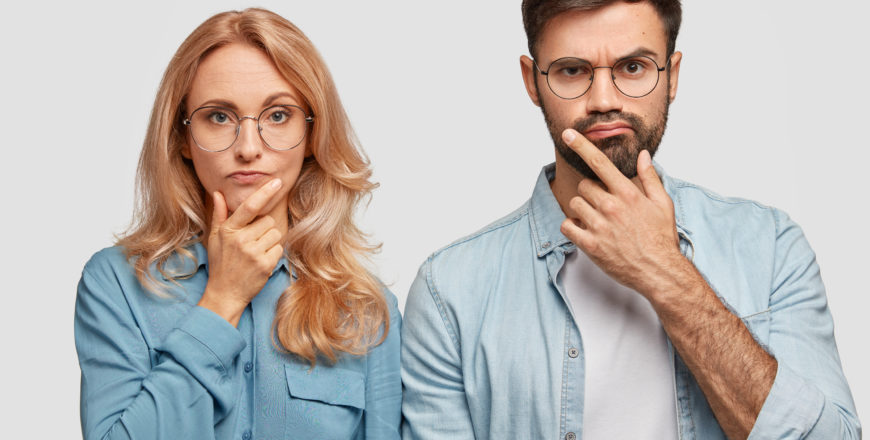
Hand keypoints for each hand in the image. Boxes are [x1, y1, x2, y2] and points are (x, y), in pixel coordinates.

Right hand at [198, 179, 285, 325]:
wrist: (224, 293)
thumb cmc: (221, 263)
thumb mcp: (215, 238)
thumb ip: (220, 214)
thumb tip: (219, 193)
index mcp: (229, 230)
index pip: (249, 206)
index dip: (264, 192)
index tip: (277, 181)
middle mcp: (241, 240)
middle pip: (268, 221)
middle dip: (264, 229)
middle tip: (252, 242)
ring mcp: (253, 253)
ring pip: (275, 233)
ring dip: (270, 241)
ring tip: (256, 252)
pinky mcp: (265, 264)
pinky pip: (279, 248)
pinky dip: (273, 254)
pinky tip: (261, 261)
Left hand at [559, 128, 685, 298]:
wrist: (659, 271)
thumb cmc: (662, 238)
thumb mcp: (663, 203)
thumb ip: (650, 177)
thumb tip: (643, 155)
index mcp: (628, 193)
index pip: (599, 162)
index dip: (581, 145)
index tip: (569, 134)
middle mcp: (611, 206)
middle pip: (584, 186)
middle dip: (591, 194)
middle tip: (605, 207)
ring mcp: (599, 226)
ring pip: (575, 204)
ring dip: (582, 210)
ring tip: (598, 221)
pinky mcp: (590, 244)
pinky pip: (567, 226)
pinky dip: (572, 227)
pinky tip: (586, 231)